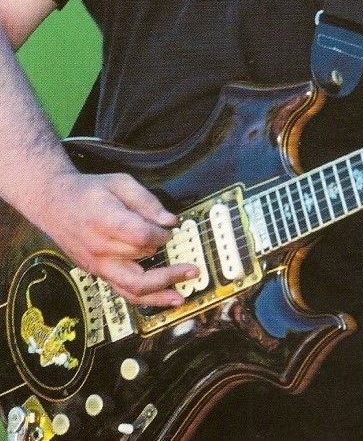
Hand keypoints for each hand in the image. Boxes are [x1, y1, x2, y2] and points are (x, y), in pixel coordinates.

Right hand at [35, 170, 198, 306]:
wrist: (54, 204)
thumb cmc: (89, 191)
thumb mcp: (120, 182)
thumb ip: (146, 201)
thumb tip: (169, 220)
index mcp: (105, 221)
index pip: (141, 236)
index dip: (161, 235)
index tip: (170, 228)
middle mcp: (100, 248)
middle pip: (140, 259)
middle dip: (166, 260)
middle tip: (189, 263)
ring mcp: (97, 265)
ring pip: (131, 287)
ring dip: (160, 293)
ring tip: (182, 295)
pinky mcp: (97, 273)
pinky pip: (122, 292)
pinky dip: (144, 299)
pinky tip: (162, 299)